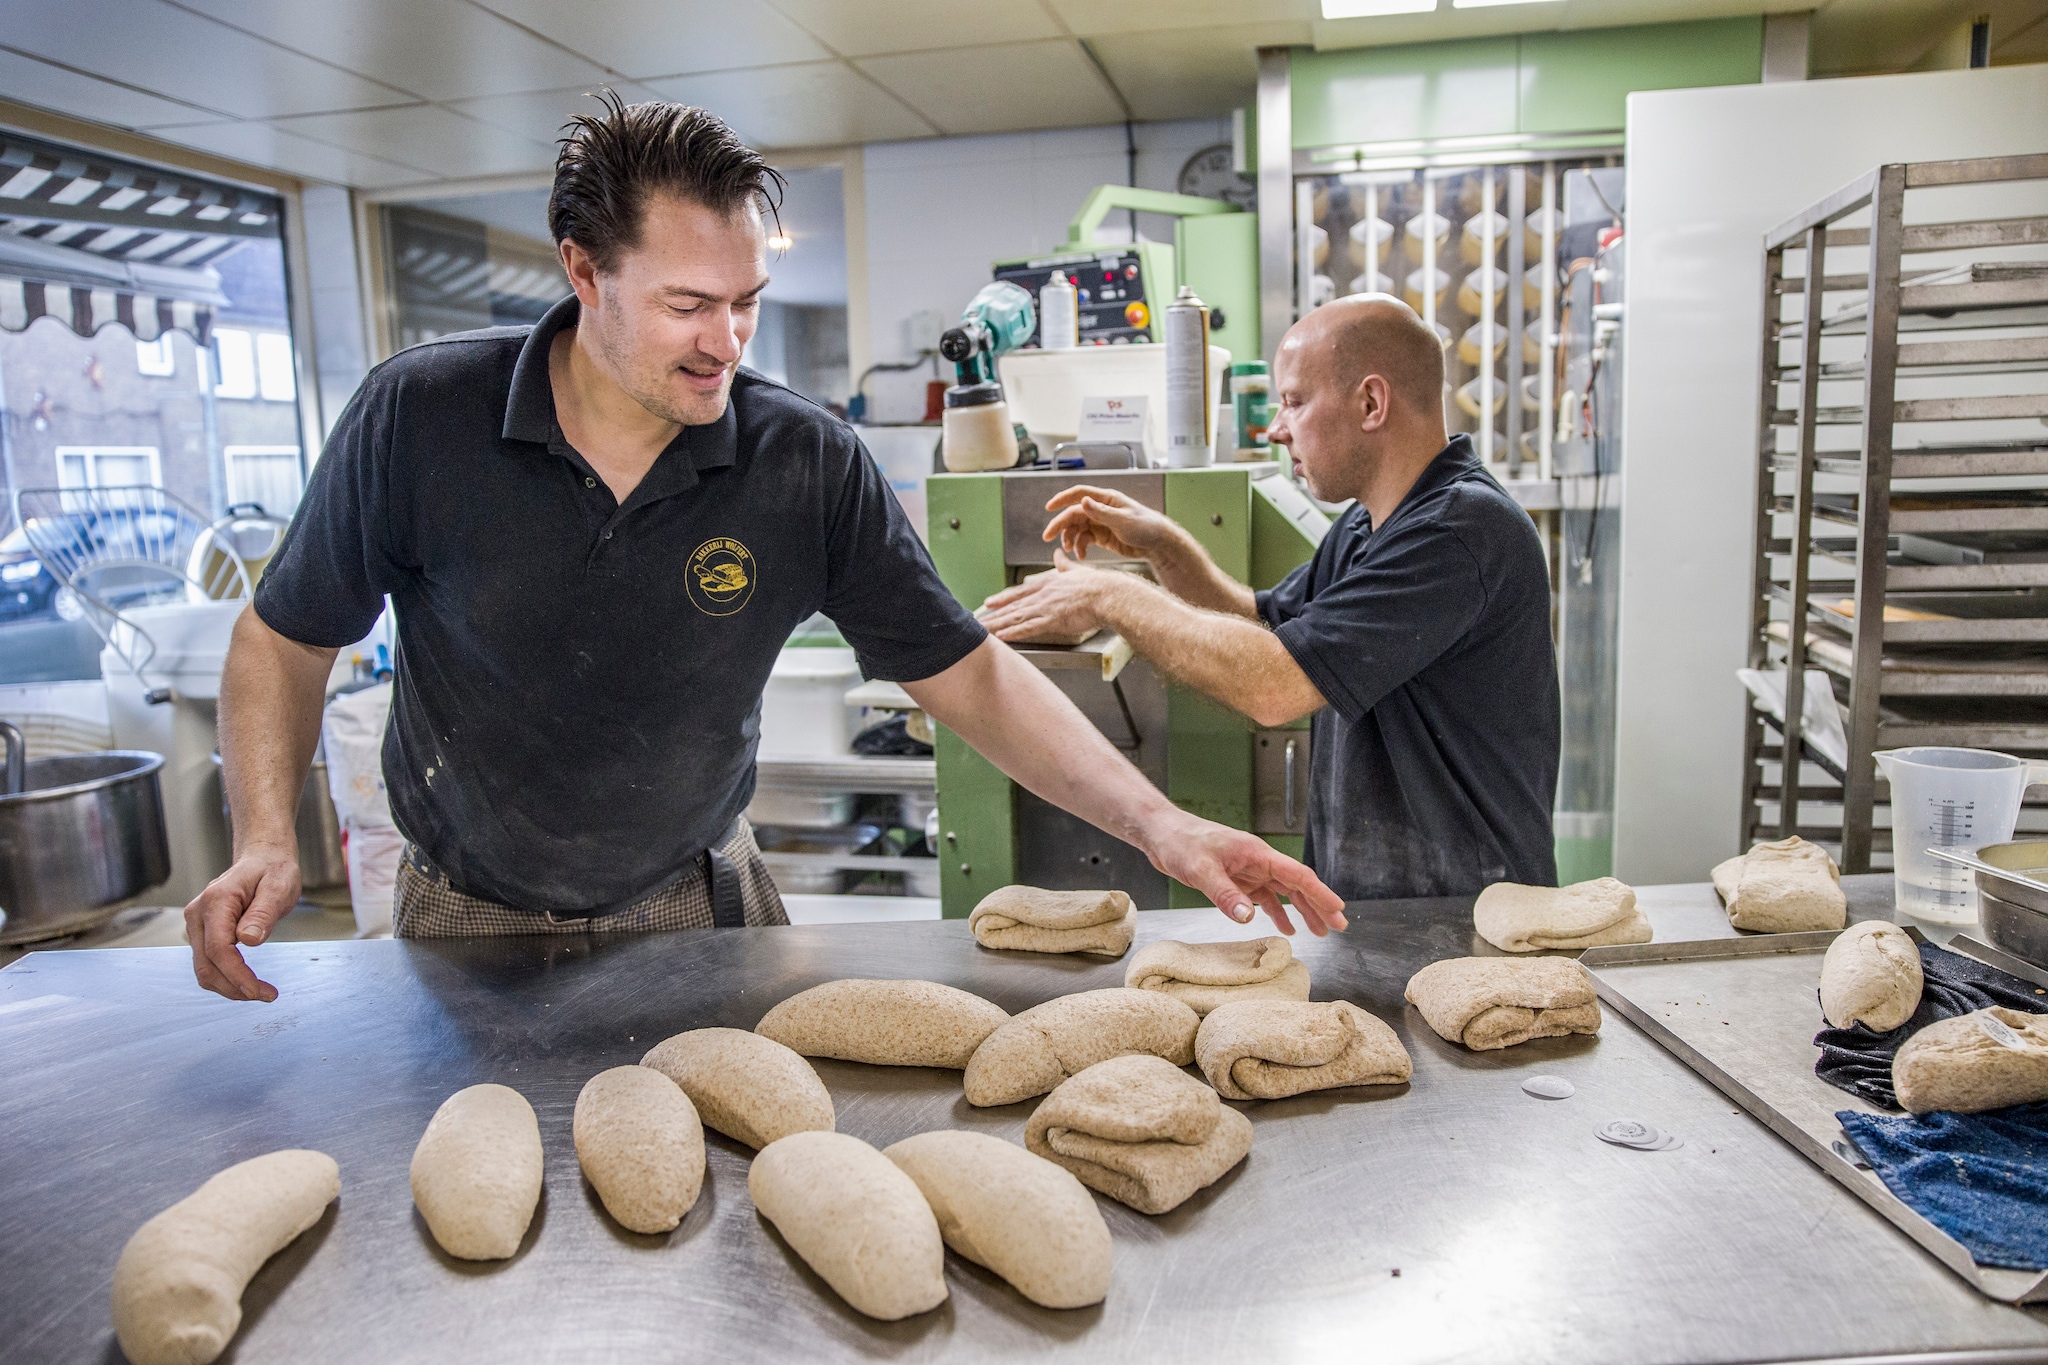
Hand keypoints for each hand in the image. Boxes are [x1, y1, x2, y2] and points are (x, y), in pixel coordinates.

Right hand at [183, 842, 300, 1000]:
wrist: (262, 859)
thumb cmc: (273, 870)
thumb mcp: (279, 887)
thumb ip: (263, 913)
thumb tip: (248, 940)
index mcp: (216, 901)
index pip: (219, 949)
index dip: (236, 975)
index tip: (258, 991)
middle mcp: (198, 914)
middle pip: (206, 965)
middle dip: (234, 988)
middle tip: (267, 995)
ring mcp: (197, 924)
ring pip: (204, 968)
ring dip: (229, 987)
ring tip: (261, 991)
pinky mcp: (202, 932)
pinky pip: (208, 962)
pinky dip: (226, 977)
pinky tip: (247, 981)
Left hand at [977, 552, 1114, 643]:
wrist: (1108, 594)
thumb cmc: (1098, 585)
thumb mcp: (1077, 570)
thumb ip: (1065, 564)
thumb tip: (1058, 554)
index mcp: (1049, 583)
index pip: (1021, 591)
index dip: (1004, 598)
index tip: (990, 602)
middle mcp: (1043, 594)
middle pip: (1013, 605)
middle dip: (994, 614)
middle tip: (978, 620)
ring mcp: (1046, 607)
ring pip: (1016, 617)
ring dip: (999, 624)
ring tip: (984, 631)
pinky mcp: (1053, 620)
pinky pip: (1029, 628)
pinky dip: (1014, 632)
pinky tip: (1002, 636)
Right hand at [1042, 485, 1181, 562]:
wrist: (1158, 544)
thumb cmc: (1145, 527)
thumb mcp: (1123, 520)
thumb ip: (1101, 512)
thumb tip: (1083, 501)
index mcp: (1106, 500)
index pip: (1079, 494)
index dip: (1062, 499)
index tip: (1049, 507)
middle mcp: (1101, 509)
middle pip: (1073, 514)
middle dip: (1060, 525)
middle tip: (1047, 537)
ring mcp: (1100, 523)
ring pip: (1077, 529)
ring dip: (1070, 539)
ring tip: (1071, 551)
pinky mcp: (1102, 536)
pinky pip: (1085, 540)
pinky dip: (1080, 548)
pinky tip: (1082, 557)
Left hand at [1145, 813, 1348, 936]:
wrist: (1162, 835)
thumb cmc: (1182, 842)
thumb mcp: (1201, 870)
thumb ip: (1226, 894)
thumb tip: (1249, 917)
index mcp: (1257, 854)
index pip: (1298, 875)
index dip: (1320, 893)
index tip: (1338, 910)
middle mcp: (1258, 862)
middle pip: (1297, 886)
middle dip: (1319, 906)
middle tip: (1338, 927)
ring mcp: (1249, 871)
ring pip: (1284, 893)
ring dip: (1302, 911)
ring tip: (1320, 932)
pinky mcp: (1237, 879)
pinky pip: (1264, 898)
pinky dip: (1277, 912)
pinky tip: (1286, 928)